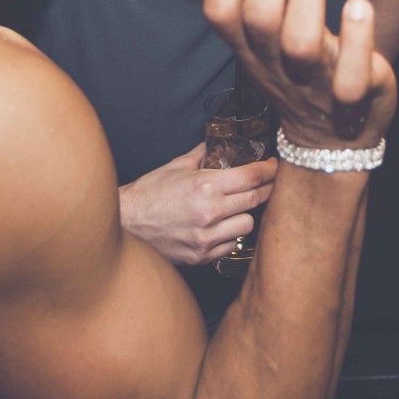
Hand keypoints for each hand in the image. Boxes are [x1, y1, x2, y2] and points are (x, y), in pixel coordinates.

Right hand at [118, 143, 276, 265]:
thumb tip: (219, 143)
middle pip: (256, 200)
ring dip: (246, 214)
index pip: (252, 176)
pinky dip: (230, 235)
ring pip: (248, 225)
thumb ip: (203, 154)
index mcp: (205, 186)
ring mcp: (206, 237)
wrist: (124, 225)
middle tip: (269, 183)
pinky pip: (231, 245)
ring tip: (237, 207)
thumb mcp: (176, 166)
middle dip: (267, 189)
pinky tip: (221, 226)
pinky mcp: (201, 256)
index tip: (274, 166)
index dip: (269, 170)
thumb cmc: (149, 193)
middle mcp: (209, 213)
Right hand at [204, 0, 396, 150]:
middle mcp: (275, 66)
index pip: (221, 9)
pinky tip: (360, 4)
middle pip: (260, 16)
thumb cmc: (301, 69)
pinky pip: (352, 79)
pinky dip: (356, 41)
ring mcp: (314, 85)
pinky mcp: (355, 100)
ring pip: (300, 42)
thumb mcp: (274, 34)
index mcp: (249, 49)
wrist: (333, 142)